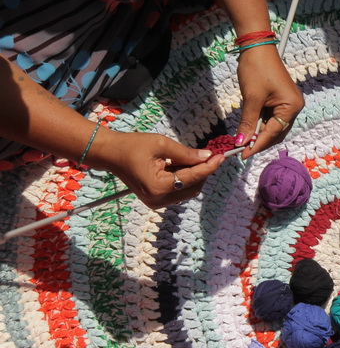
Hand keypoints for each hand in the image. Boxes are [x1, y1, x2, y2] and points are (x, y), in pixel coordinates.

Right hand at [91, 128, 223, 208]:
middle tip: (210, 155)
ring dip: (195, 176)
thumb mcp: (161, 144)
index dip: (209, 167)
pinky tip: (182, 166)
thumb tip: (208, 156)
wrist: (110, 154)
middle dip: (203, 172)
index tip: (222, 156)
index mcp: (158, 186)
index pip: (192, 178)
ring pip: (188, 191)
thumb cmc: (132, 145)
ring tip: (191, 158)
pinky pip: (179, 191)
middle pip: (193, 187)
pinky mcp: (156, 201)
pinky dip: (185, 180)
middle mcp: (158, 199)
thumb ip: (186, 153)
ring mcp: (157, 203)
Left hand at [235, 46, 304, 157]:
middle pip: (277, 132)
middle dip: (260, 141)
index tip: (243, 154)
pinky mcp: (280, 99)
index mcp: (292, 106)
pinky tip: (249, 129)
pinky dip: (260, 124)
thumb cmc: (256, 68)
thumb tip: (241, 142)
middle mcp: (294, 107)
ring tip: (243, 142)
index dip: (257, 144)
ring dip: (259, 134)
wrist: (256, 45)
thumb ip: (248, 122)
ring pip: (273, 126)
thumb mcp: (251, 98)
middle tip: (242, 151)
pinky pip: (271, 117)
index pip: (274, 132)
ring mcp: (288, 103)